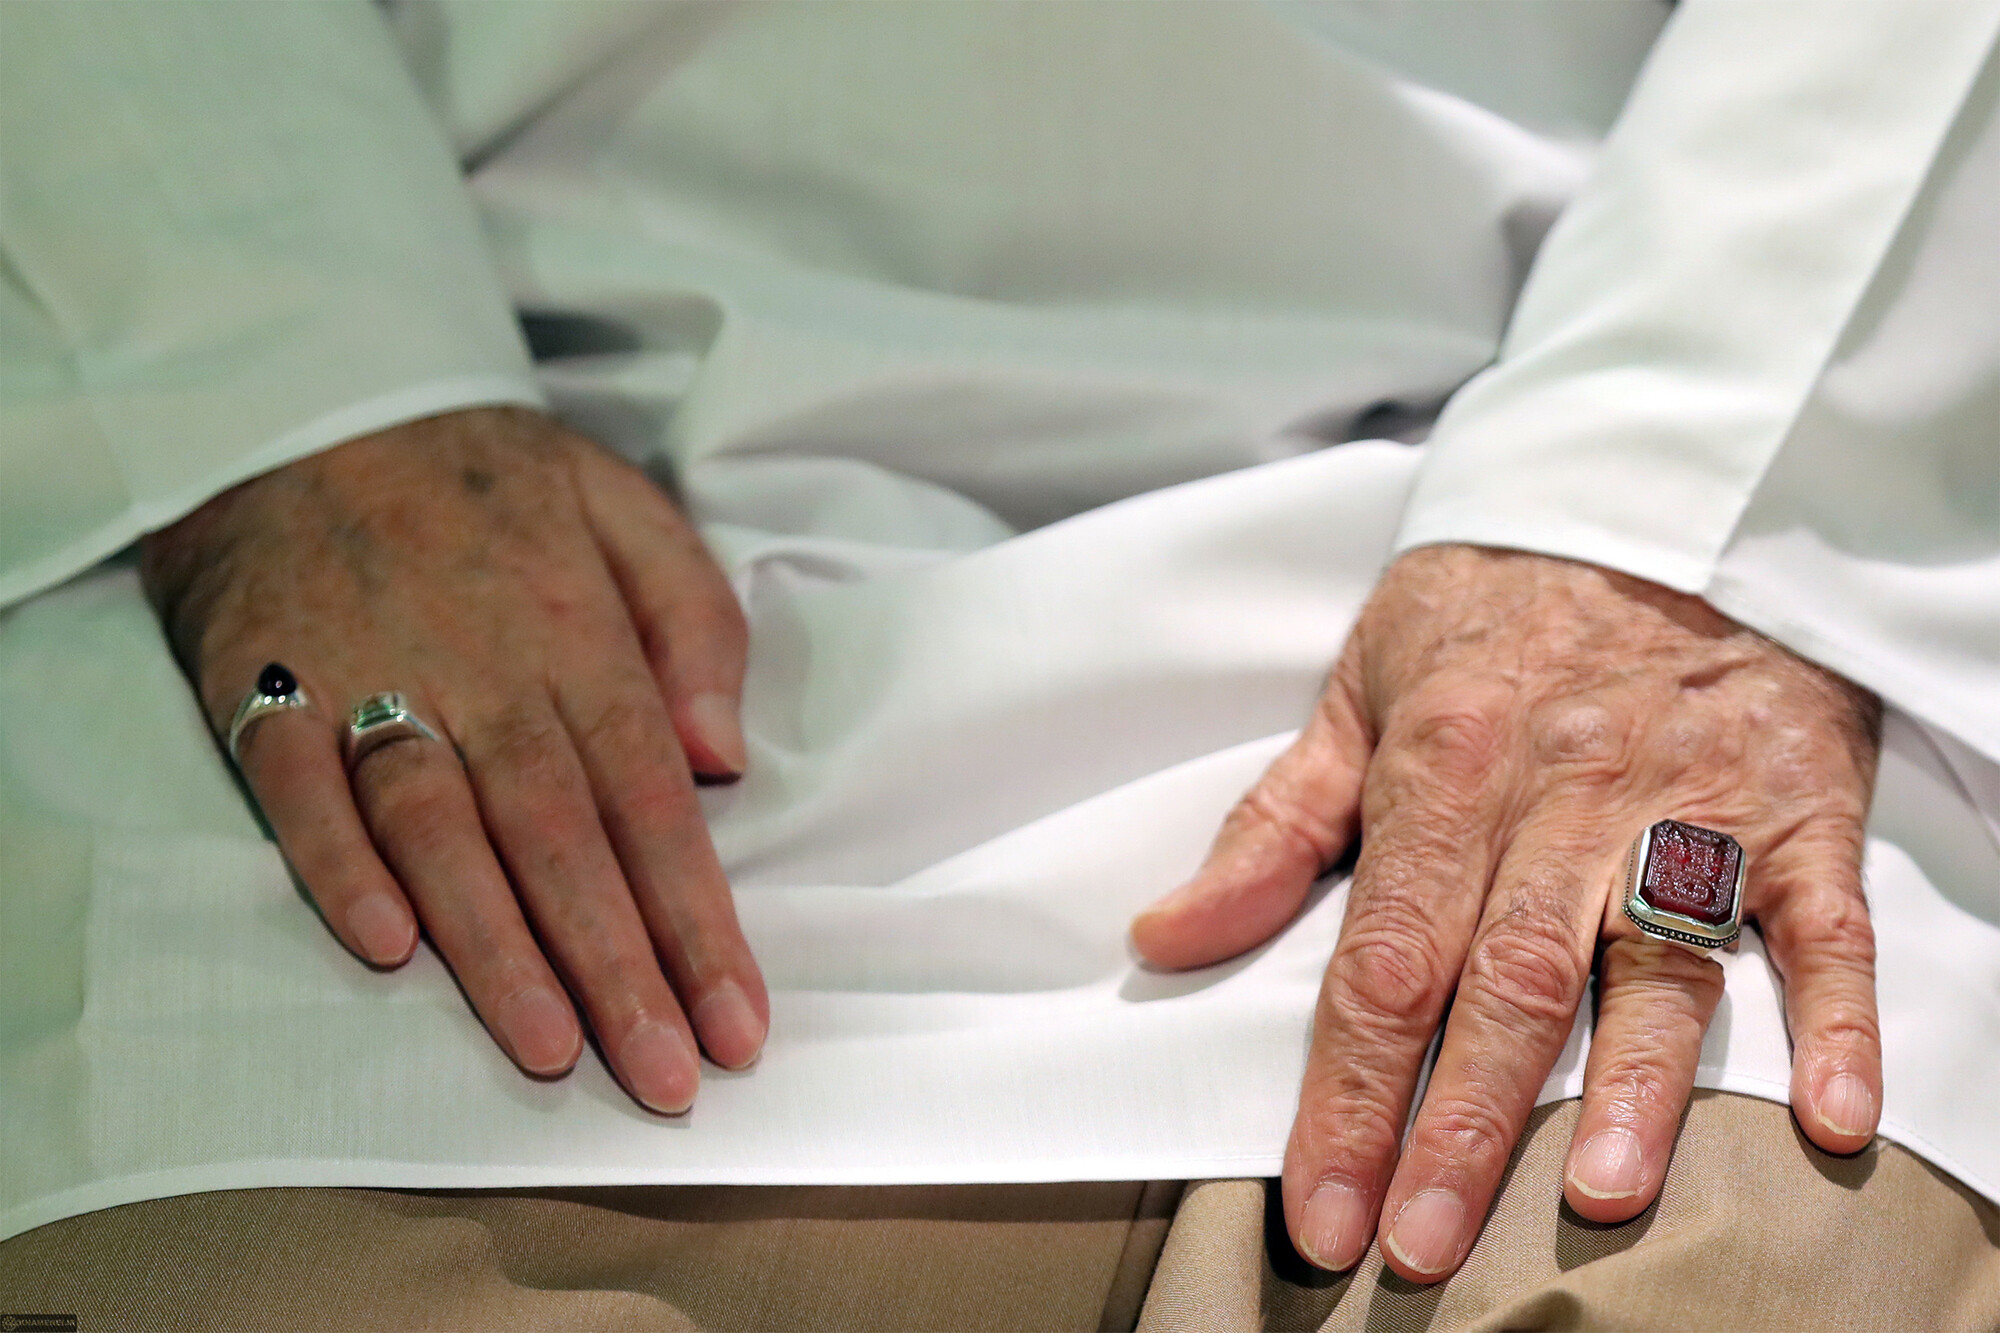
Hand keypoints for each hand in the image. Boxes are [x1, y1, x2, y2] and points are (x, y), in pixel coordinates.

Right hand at [142, 406, 765, 1112]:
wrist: (311, 400)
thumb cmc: (490, 476)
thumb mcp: (625, 504)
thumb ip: (692, 622)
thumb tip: (726, 757)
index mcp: (581, 631)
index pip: (654, 799)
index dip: (699, 919)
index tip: (738, 1023)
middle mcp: (483, 667)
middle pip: (561, 837)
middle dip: (619, 967)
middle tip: (664, 1079)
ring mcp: (369, 676)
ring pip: (439, 829)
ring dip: (494, 945)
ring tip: (550, 1049)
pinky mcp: (267, 684)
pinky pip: (298, 787)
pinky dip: (336, 866)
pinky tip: (385, 949)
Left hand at [1132, 545, 1881, 1279]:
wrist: (1655, 494)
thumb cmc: (1489, 606)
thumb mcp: (1357, 691)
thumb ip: (1271, 830)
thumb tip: (1164, 936)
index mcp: (1443, 767)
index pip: (1382, 961)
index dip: (1346, 1097)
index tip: (1321, 1211)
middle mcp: (1565, 792)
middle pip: (1504, 982)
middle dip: (1458, 1126)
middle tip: (1422, 1248)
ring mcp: (1689, 799)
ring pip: (1658, 961)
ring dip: (1633, 1085)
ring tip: (1593, 1194)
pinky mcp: (1799, 801)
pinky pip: (1824, 917)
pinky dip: (1836, 1016)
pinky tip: (1831, 1114)